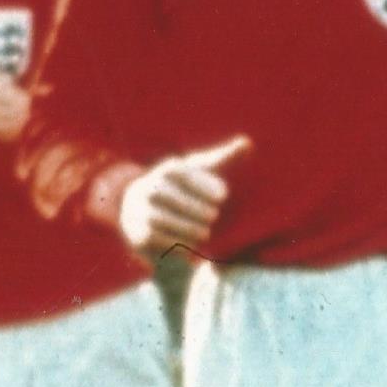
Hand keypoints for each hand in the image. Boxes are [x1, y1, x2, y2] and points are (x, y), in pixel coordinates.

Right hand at [118, 135, 250, 256]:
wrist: (144, 211)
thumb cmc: (183, 188)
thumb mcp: (202, 172)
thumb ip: (224, 158)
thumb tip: (248, 143)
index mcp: (167, 171)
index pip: (182, 173)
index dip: (203, 184)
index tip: (223, 196)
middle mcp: (148, 187)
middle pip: (168, 196)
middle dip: (193, 207)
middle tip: (213, 216)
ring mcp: (140, 210)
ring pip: (160, 218)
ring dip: (185, 226)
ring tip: (205, 232)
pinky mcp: (138, 232)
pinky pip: (154, 237)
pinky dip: (174, 241)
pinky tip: (191, 244)